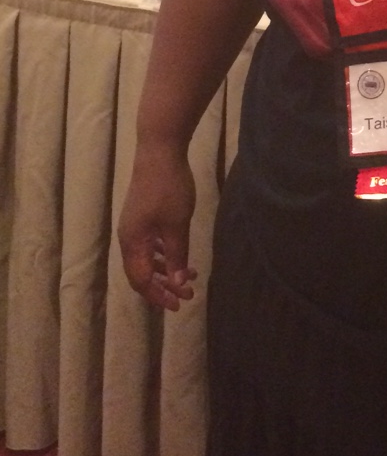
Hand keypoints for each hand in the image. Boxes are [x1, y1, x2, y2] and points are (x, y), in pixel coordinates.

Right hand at [117, 139, 198, 311]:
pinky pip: (150, 243)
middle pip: (141, 272)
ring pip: (146, 257)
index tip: (179, 305)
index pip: (140, 281)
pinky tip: (178, 253)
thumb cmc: (169, 188)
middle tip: (188, 294)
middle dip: (163, 286)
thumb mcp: (177, 225)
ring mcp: (134, 224)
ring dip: (166, 269)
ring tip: (191, 275)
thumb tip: (178, 284)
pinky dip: (164, 253)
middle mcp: (128, 237)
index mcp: (132, 242)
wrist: (159, 150)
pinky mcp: (142, 213)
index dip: (158, 296)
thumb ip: (177, 256)